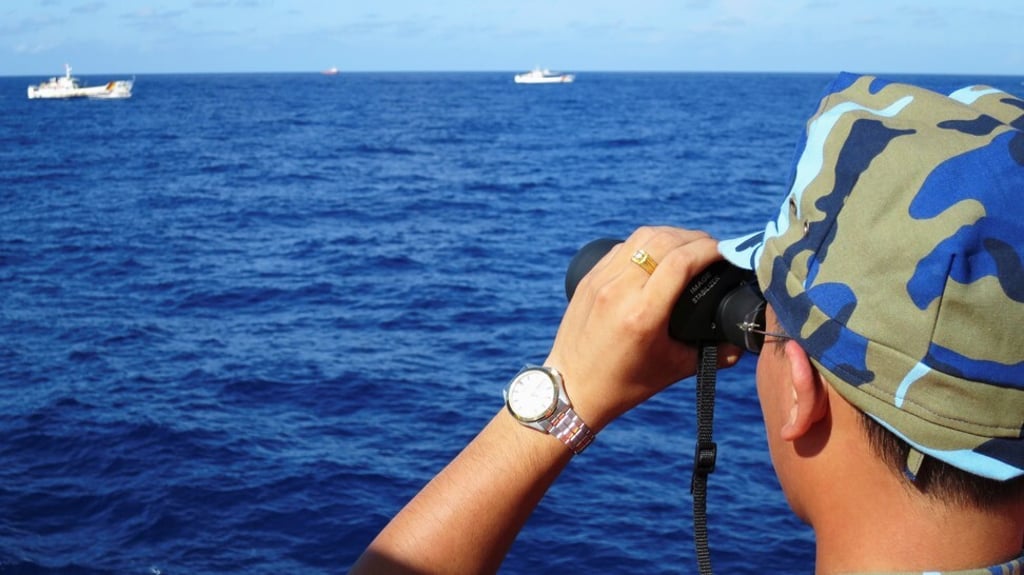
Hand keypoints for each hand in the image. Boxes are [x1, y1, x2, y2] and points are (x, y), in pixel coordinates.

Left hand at [544, 226, 741, 430]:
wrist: (572, 388)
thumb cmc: (624, 384)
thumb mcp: (674, 370)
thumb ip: (713, 354)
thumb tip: (743, 342)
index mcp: (642, 314)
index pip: (681, 261)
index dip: (710, 249)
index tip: (728, 252)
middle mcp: (619, 291)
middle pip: (664, 241)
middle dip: (696, 238)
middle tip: (714, 249)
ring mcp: (601, 280)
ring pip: (642, 237)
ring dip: (672, 235)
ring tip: (690, 246)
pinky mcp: (589, 278)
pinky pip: (623, 247)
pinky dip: (647, 243)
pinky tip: (660, 252)